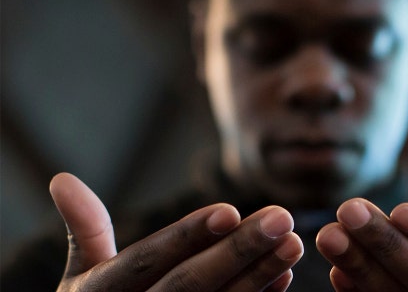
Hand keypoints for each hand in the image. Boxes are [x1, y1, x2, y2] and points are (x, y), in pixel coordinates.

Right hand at [49, 173, 302, 290]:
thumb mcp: (82, 278)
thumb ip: (84, 231)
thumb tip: (61, 178)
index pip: (148, 261)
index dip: (188, 237)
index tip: (229, 209)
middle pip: (191, 284)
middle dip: (238, 251)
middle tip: (283, 217)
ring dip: (258, 275)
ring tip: (293, 242)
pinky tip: (283, 275)